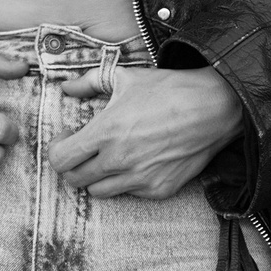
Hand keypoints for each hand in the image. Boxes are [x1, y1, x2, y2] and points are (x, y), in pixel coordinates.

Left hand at [45, 66, 245, 198]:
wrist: (213, 108)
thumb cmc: (168, 89)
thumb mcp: (124, 77)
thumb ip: (88, 82)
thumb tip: (65, 86)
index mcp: (106, 132)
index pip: (61, 159)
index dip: (57, 149)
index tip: (66, 138)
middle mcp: (119, 160)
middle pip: (74, 179)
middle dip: (73, 165)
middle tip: (83, 149)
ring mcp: (140, 179)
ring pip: (98, 192)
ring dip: (96, 176)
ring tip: (108, 156)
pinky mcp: (159, 190)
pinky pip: (129, 193)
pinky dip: (125, 181)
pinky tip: (135, 160)